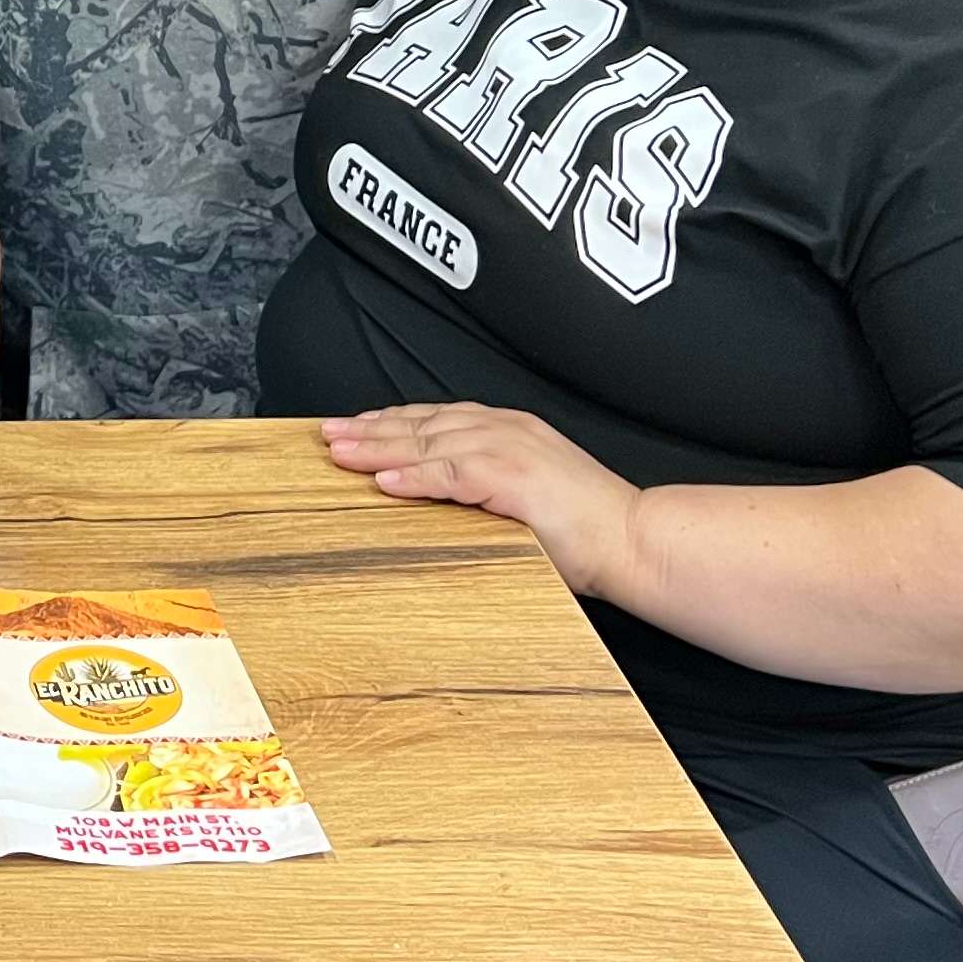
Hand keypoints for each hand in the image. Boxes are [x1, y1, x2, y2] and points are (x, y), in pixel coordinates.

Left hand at [321, 404, 641, 601]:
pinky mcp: (514, 477)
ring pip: (428, 442)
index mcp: (510, 431)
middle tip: (327, 434)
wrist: (635, 541)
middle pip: (423, 424)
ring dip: (379, 447)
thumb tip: (431, 498)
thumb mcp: (524, 498)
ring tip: (340, 452)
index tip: (353, 428)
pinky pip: (451, 472)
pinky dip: (414, 475)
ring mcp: (510, 449)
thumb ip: (481, 489)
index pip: (437, 419)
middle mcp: (507, 430)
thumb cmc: (586, 530)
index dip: (391, 422)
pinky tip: (384, 480)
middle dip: (370, 428)